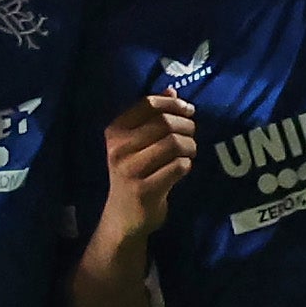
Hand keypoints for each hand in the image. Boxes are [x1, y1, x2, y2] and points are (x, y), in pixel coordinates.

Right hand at [102, 92, 196, 234]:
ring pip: (174, 143)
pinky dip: (186, 166)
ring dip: (190, 147)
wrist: (123, 217)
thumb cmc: (133, 174)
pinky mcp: (144, 189)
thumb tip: (172, 90)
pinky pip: (179, 167)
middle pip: (165, 122)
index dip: (174, 103)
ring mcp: (129, 170)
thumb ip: (152, 116)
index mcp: (114, 132)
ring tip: (188, 153)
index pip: (148, 103)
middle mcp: (118, 149)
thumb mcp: (135, 143)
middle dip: (187, 126)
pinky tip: (181, 169)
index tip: (188, 110)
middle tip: (191, 136)